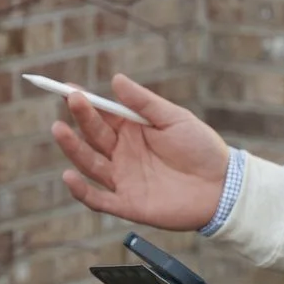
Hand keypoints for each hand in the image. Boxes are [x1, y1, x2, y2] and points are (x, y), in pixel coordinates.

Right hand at [49, 73, 230, 230]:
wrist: (223, 187)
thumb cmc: (202, 148)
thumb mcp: (174, 118)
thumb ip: (144, 103)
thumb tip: (116, 79)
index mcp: (132, 130)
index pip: (102, 114)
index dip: (84, 102)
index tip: (68, 88)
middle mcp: (123, 153)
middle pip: (93, 135)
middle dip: (80, 118)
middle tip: (71, 100)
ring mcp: (124, 179)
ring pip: (90, 164)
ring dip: (73, 148)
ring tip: (59, 129)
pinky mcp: (128, 204)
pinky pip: (99, 199)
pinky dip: (81, 191)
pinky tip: (68, 177)